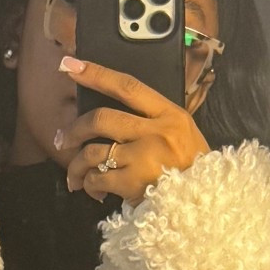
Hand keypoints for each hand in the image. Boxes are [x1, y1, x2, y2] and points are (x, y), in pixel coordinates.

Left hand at [53, 55, 209, 205]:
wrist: (205, 203)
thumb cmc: (190, 168)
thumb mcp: (181, 133)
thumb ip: (153, 120)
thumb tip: (112, 117)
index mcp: (169, 113)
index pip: (127, 86)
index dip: (96, 74)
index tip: (71, 65)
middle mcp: (156, 132)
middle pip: (101, 119)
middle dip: (75, 129)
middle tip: (64, 139)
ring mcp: (145, 158)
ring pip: (94, 152)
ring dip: (76, 165)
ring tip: (74, 175)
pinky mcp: (135, 183)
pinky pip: (99, 178)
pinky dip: (90, 185)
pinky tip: (94, 190)